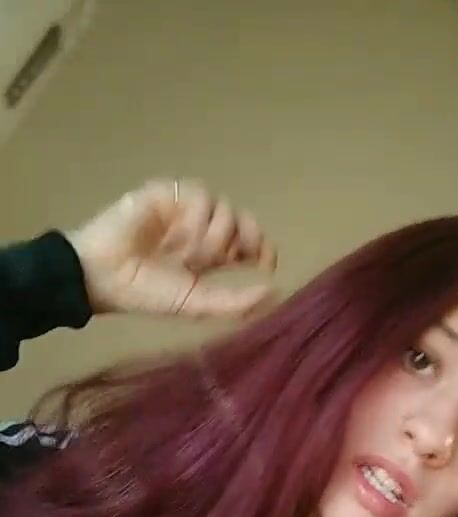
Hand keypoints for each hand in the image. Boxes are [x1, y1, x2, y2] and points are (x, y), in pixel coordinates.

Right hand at [67, 179, 277, 319]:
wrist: (105, 275)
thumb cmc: (146, 293)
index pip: (249, 243)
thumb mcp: (196, 305)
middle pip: (244, 221)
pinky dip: (194, 221)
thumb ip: (236, 303)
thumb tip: (274, 293)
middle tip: (224, 258)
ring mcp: (185, 209)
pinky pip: (201, 197)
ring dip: (210, 239)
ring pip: (226, 210)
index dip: (263, 248)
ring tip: (183, 255)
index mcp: (210, 256)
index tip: (267, 264)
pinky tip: (173, 237)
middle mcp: (202, 230)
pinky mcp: (169, 192)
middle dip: (243, 240)